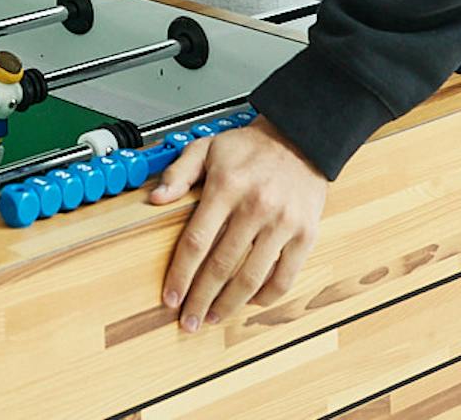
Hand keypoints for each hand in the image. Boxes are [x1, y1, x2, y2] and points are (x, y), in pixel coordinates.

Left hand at [147, 118, 325, 331]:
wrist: (301, 139)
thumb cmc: (250, 146)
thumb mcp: (207, 147)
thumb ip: (179, 173)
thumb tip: (155, 198)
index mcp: (226, 187)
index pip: (197, 241)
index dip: (181, 274)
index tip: (170, 297)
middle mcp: (255, 207)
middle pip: (221, 266)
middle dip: (201, 299)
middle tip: (188, 320)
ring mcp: (283, 224)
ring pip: (252, 277)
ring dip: (230, 304)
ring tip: (214, 317)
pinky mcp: (305, 234)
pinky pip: (285, 276)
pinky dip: (266, 296)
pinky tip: (249, 302)